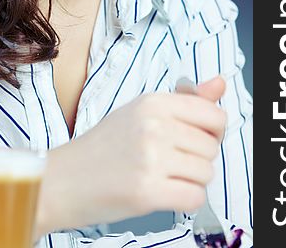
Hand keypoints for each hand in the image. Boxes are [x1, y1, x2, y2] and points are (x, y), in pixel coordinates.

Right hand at [34, 75, 225, 237]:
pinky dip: (184, 200)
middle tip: (167, 161)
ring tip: (161, 176)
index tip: (193, 139)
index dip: (211, 132)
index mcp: (154, 102)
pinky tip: (162, 193)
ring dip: (190, 181)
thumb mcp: (143, 112)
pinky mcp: (147, 191)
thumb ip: (186, 100)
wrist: (65, 179)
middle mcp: (154, 125)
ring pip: (206, 174)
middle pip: (212, 147)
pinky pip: (195, 198)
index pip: (214, 115)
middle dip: (197, 159)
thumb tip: (220, 84)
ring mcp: (151, 158)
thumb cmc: (105, 146)